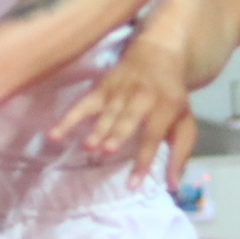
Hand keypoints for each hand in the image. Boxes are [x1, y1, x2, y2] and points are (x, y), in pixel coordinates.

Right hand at [57, 33, 199, 187]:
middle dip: (117, 134)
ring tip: (88, 146)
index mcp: (165, 106)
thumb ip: (180, 153)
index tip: (132, 184)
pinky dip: (68, 118)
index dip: (143, 160)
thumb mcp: (185, 121)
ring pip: (106, 113)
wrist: (158, 53)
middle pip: (127, 119)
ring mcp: (119, 92)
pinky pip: (82, 105)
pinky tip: (54, 135)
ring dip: (97, 129)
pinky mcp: (101, 88)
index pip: (153, 136)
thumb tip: (172, 185)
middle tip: (107, 150)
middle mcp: (141, 97)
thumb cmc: (171, 97)